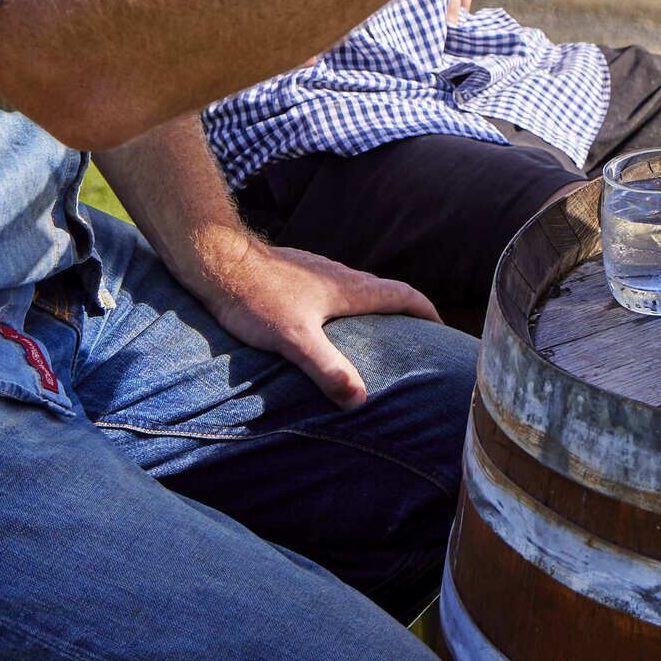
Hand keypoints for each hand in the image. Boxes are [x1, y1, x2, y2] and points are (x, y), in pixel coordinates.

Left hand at [175, 221, 439, 407]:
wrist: (217, 260)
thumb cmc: (256, 298)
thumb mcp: (294, 339)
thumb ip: (328, 368)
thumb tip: (360, 399)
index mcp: (350, 290)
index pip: (403, 295)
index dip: (426, 311)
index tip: (442, 326)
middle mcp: (340, 275)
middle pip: (384, 291)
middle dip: (405, 311)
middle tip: (415, 334)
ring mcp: (316, 271)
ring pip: (357, 288)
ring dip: (374, 307)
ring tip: (374, 333)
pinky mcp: (295, 272)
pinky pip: (331, 289)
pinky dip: (344, 305)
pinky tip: (323, 322)